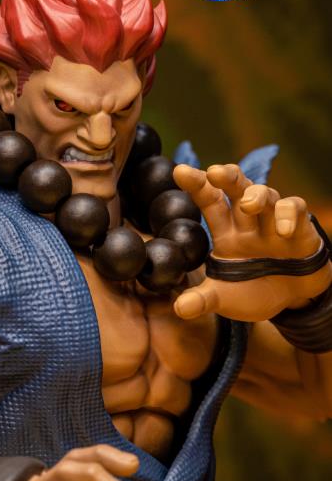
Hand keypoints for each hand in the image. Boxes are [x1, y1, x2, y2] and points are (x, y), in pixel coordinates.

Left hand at [172, 163, 331, 321]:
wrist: (294, 301)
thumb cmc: (255, 291)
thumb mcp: (226, 299)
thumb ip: (204, 301)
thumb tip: (180, 309)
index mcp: (226, 232)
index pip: (209, 201)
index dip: (196, 185)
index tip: (179, 171)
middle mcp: (248, 222)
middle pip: (236, 188)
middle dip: (226, 176)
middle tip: (214, 172)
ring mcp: (273, 221)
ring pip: (265, 194)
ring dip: (257, 195)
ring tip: (249, 205)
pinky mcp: (300, 227)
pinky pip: (294, 209)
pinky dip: (289, 215)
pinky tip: (284, 231)